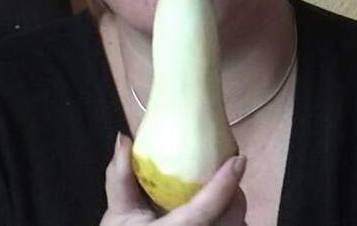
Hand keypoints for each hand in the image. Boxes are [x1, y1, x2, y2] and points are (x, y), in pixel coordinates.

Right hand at [99, 133, 247, 225]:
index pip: (205, 210)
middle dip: (232, 192)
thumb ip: (120, 178)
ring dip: (233, 209)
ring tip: (221, 193)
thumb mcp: (118, 215)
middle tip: (225, 171)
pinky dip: (230, 220)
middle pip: (231, 216)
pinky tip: (216, 214)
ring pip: (237, 225)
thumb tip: (124, 139)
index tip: (238, 160)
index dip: (224, 184)